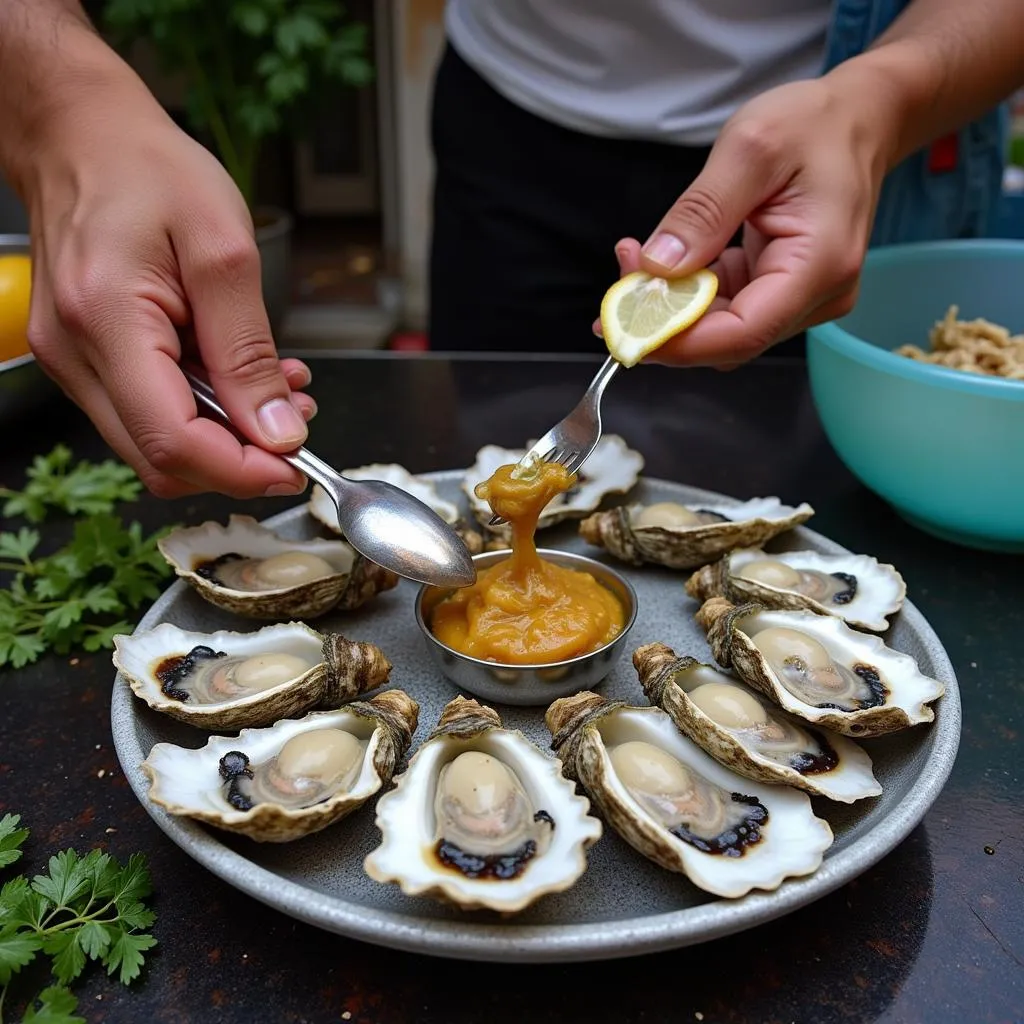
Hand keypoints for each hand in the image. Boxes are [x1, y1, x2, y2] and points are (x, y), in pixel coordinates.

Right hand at [23, 90, 314, 498]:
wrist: (83, 137)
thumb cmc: (148, 171)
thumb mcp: (225, 251)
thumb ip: (250, 351)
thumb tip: (276, 431)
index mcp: (106, 323)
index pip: (173, 442)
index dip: (241, 472)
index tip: (294, 465)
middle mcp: (77, 355)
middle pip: (162, 459)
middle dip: (239, 458)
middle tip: (293, 423)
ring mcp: (75, 361)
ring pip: (157, 443)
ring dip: (226, 436)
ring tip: (276, 392)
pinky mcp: (86, 359)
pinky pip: (148, 412)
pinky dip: (203, 411)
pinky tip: (240, 377)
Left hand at [601, 68, 897, 368]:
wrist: (858, 119)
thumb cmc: (814, 124)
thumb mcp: (750, 148)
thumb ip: (702, 212)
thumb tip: (657, 267)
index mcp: (819, 265)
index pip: (742, 333)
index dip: (679, 341)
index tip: (625, 325)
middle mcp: (817, 295)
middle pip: (727, 338)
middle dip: (666, 318)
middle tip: (622, 272)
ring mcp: (802, 298)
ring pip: (721, 328)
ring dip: (673, 305)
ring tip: (636, 259)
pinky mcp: (783, 291)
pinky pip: (727, 308)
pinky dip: (690, 292)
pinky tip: (667, 262)